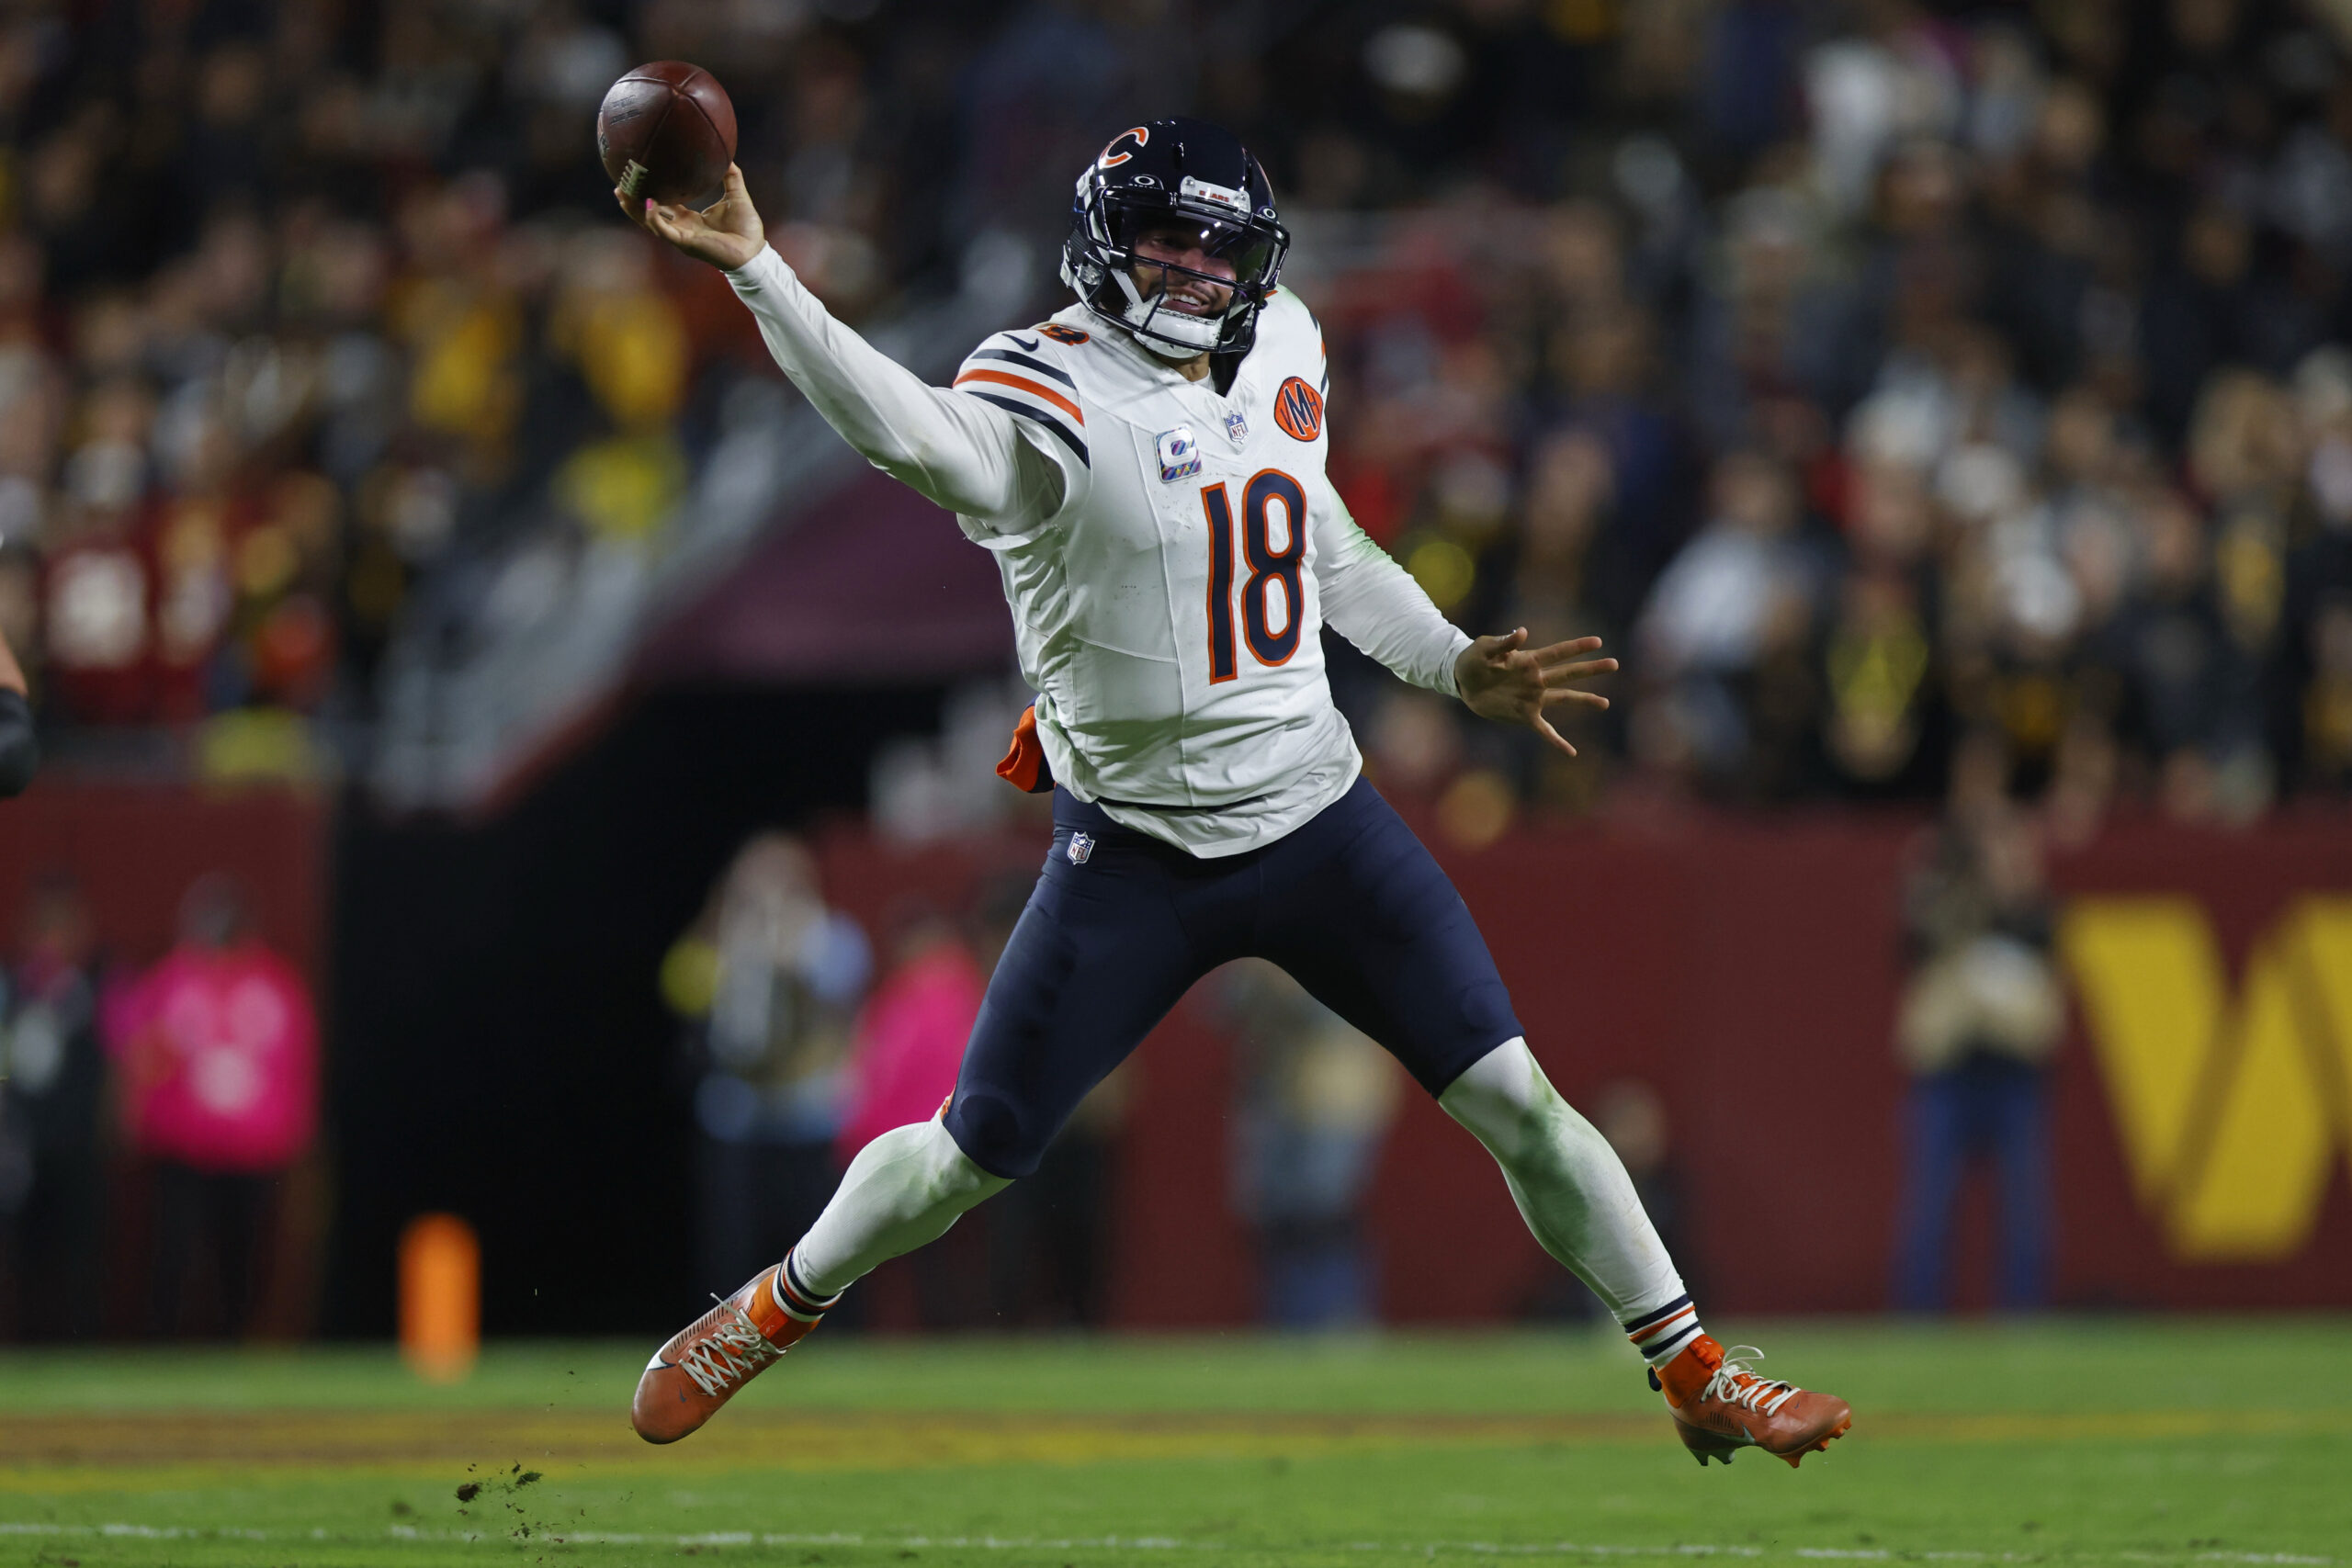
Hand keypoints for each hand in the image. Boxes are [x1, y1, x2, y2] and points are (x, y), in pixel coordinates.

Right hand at [618, 162, 764, 271]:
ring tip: (621, 192)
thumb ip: (731, 176)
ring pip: (650, 223)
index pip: (663, 205)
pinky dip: (654, 217)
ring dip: (635, 209)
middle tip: (618, 183)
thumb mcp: (737, 195)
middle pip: (649, 215)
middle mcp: (681, 229)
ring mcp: (681, 237)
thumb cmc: (746, 229)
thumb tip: (728, 154)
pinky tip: (648, 202)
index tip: (638, 176)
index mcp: (689, 220)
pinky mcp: (686, 243)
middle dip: (632, 201)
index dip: (649, 192)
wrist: (755, 252)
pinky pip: (664, 230)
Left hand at [1454, 629, 1616, 757]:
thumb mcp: (1484, 648)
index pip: (1558, 652)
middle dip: (1591, 669)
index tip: (1598, 642)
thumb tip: (1523, 632)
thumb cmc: (1473, 660)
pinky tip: (1571, 752)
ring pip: (1564, 698)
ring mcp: (1533, 698)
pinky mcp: (1525, 715)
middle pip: (1569, 673)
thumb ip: (1503, 642)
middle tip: (1614, 664)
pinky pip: (1545, 730)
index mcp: (1529, 660)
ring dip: (1584, 700)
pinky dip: (1558, 741)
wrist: (1462, 682)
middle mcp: (1536, 679)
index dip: (1577, 647)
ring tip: (1605, 703)